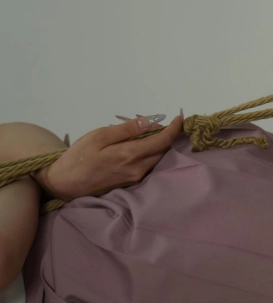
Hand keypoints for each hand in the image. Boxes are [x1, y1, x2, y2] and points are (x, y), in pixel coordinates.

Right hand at [32, 113, 183, 200]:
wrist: (63, 184)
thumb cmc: (78, 157)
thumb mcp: (99, 137)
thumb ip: (127, 129)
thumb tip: (152, 120)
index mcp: (130, 156)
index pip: (163, 141)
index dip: (174, 128)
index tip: (180, 118)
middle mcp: (138, 170)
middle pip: (163, 150)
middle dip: (166, 135)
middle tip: (157, 123)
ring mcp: (136, 179)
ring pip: (157, 159)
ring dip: (159, 145)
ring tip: (149, 132)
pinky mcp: (131, 184)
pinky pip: (149, 166)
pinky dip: (151, 153)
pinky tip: (141, 146)